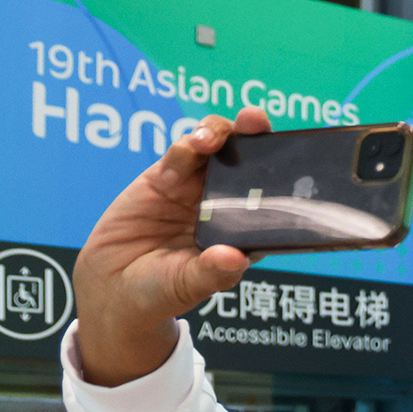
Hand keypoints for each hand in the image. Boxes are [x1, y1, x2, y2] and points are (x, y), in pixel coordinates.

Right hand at [73, 107, 274, 386]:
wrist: (115, 287)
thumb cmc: (162, 292)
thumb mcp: (188, 286)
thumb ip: (211, 273)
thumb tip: (233, 259)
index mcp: (248, 229)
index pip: (277, 194)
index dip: (287, 172)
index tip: (297, 157)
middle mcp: (228, 203)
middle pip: (249, 157)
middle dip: (254, 133)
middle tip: (253, 120)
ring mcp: (196, 188)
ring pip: (216, 145)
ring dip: (217, 132)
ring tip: (209, 140)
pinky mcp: (164, 180)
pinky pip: (179, 155)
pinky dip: (183, 149)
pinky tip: (182, 159)